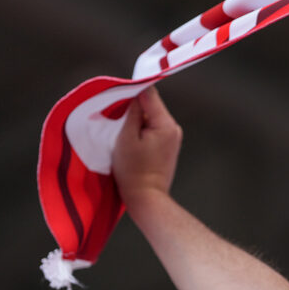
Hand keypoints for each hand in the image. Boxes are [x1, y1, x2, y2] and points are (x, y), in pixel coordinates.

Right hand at [112, 87, 182, 205]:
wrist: (146, 198)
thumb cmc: (133, 170)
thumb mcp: (126, 138)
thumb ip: (132, 112)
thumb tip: (134, 94)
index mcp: (166, 124)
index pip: (150, 94)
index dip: (132, 92)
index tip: (116, 96)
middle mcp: (173, 128)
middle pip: (151, 106)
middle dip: (133, 109)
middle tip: (115, 117)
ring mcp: (172, 138)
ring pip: (150, 118)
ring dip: (136, 121)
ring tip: (122, 132)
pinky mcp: (168, 146)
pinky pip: (153, 130)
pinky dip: (141, 131)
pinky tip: (131, 141)